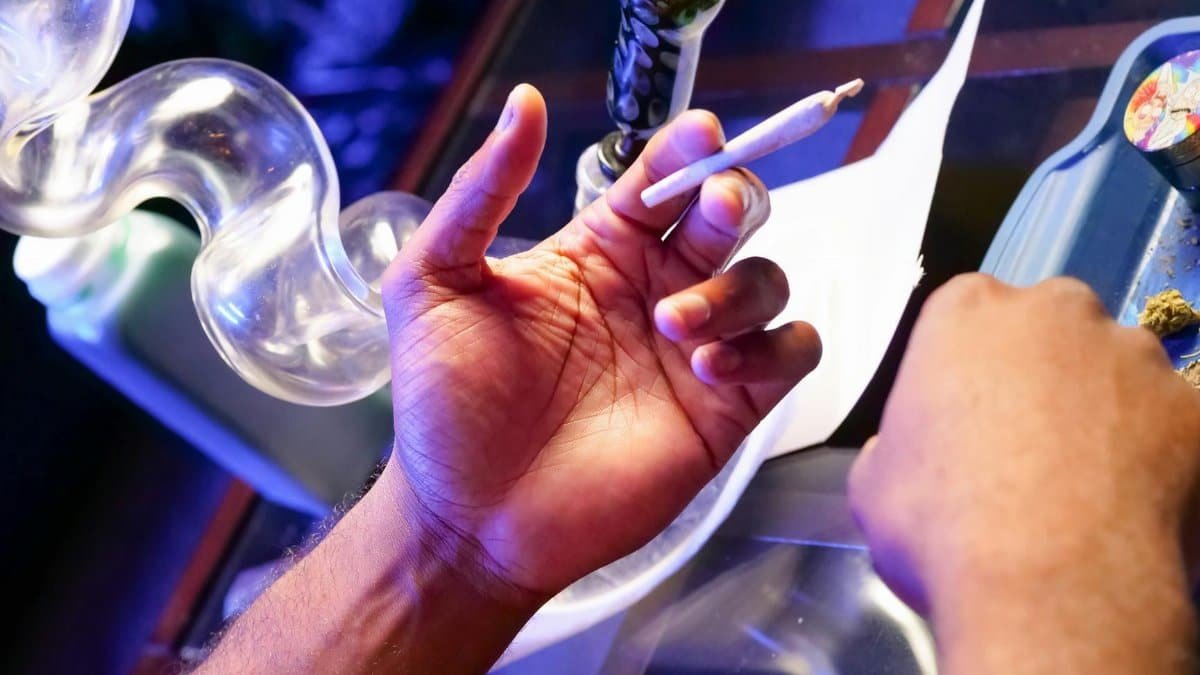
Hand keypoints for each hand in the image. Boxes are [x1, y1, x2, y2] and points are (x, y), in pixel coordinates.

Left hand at [379, 84, 820, 605]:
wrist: (468, 518)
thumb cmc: (444, 406)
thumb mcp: (434, 283)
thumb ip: (480, 192)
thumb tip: (524, 104)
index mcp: (596, 252)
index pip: (661, 178)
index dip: (686, 150)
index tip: (695, 137)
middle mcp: (654, 290)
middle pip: (731, 216)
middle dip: (732, 199)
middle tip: (708, 215)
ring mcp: (692, 349)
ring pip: (766, 279)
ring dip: (735, 289)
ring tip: (672, 327)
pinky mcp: (724, 410)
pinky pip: (791, 354)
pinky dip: (773, 347)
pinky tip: (710, 368)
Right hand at [849, 274, 1199, 671]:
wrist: (1049, 587)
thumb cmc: (942, 525)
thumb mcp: (874, 483)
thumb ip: (898, 445)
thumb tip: (910, 454)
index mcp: (966, 312)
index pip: (966, 314)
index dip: (964, 367)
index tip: (961, 414)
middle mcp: (1057, 312)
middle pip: (1050, 326)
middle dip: (1041, 372)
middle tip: (1022, 446)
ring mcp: (1136, 356)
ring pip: (1119, 371)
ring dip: (1103, 410)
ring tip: (1082, 485)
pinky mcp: (1196, 411)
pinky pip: (1173, 426)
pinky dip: (1157, 457)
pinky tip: (1128, 508)